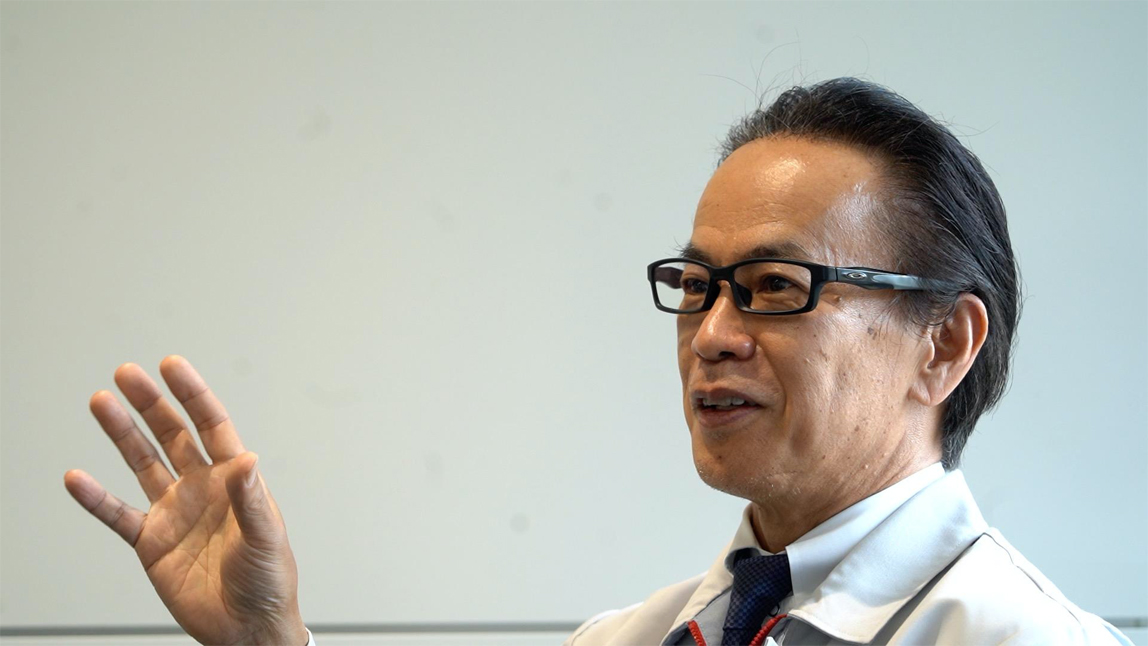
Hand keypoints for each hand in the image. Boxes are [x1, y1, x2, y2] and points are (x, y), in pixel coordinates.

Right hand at [64, 355, 307, 645]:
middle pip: (172, 434)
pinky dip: (96, 499)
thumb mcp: (266, 537)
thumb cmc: (269, 580)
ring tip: (99, 402)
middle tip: (126, 374)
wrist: (247, 627)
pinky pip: (118, 515)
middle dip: (150, 403)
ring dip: (120, 434)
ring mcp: (174, 512)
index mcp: (234, 479)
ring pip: (142, 463)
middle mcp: (202, 488)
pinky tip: (77, 478)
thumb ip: (252, 499)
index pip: (212, 425)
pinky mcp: (152, 542)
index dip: (192, 395)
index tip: (171, 366)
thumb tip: (247, 458)